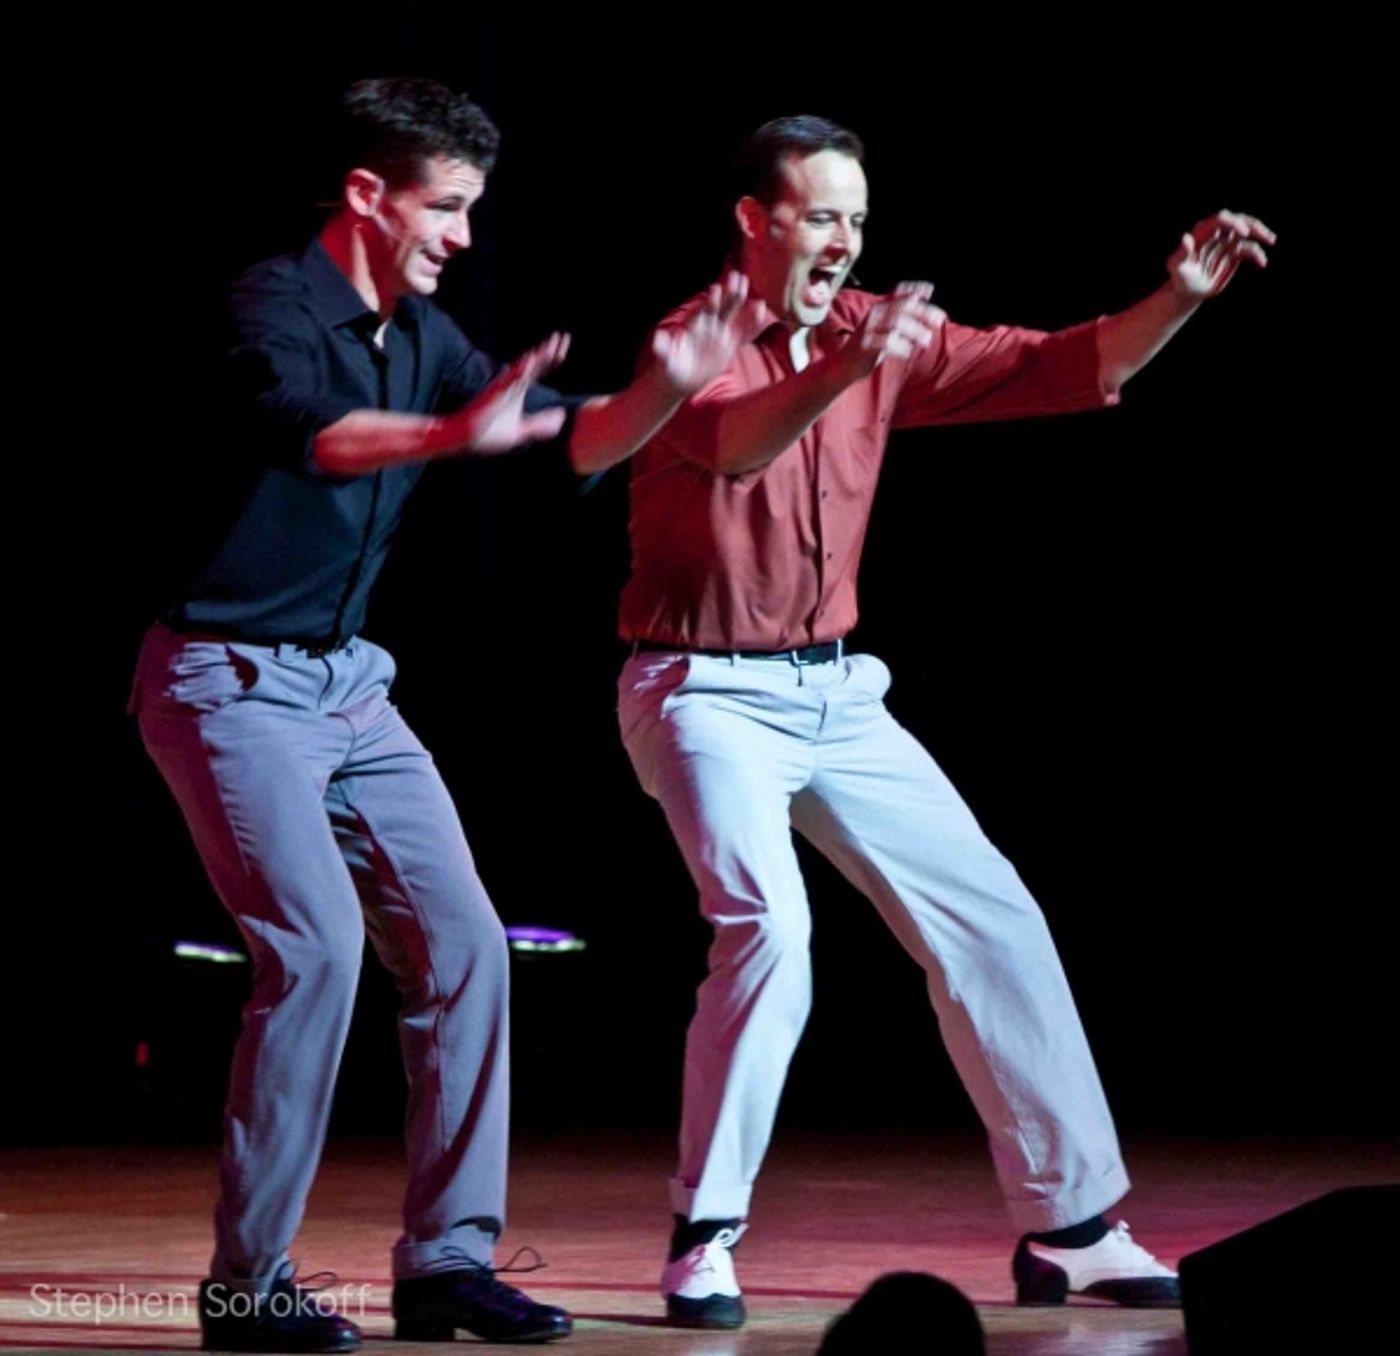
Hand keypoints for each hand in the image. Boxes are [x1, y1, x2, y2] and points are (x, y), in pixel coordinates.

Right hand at [458, 332, 571, 453]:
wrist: (465, 441)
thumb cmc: (488, 434)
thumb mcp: (521, 431)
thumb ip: (541, 424)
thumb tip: (561, 416)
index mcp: (519, 389)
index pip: (540, 369)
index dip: (553, 357)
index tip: (564, 341)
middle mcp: (512, 385)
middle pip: (534, 364)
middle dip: (549, 350)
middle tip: (563, 336)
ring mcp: (503, 389)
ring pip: (523, 370)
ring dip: (536, 358)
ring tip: (550, 346)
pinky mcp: (493, 396)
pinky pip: (508, 382)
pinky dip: (519, 372)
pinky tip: (530, 362)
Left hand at [650, 272, 771, 394]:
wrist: (680, 378)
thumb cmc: (669, 367)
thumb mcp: (665, 359)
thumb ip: (663, 349)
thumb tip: (657, 340)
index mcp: (693, 326)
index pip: (703, 310)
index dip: (710, 300)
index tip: (716, 289)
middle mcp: (707, 325)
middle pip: (720, 306)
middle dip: (728, 292)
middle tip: (737, 277)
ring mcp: (719, 333)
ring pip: (732, 314)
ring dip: (741, 301)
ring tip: (753, 292)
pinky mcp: (728, 345)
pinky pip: (742, 332)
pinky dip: (751, 324)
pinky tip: (761, 313)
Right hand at [836, 281, 944, 380]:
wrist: (842, 367)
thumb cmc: (868, 346)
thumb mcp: (884, 327)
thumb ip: (901, 314)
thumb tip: (922, 296)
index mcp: (879, 309)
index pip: (897, 292)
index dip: (913, 288)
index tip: (929, 290)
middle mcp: (873, 316)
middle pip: (901, 308)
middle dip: (922, 312)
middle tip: (940, 320)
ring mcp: (868, 331)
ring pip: (895, 324)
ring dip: (914, 331)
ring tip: (927, 340)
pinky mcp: (864, 346)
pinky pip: (885, 343)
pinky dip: (899, 347)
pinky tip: (908, 352)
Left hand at [1168, 211, 1275, 299]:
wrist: (1189, 291)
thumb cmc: (1180, 278)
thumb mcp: (1177, 267)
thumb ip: (1181, 253)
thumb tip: (1186, 237)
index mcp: (1203, 232)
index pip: (1220, 220)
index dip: (1233, 223)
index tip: (1244, 233)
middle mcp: (1217, 233)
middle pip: (1238, 220)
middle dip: (1250, 224)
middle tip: (1258, 234)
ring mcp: (1227, 242)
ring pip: (1248, 231)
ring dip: (1260, 233)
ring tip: (1271, 240)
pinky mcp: (1235, 253)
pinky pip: (1250, 250)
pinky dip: (1257, 254)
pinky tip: (1262, 264)